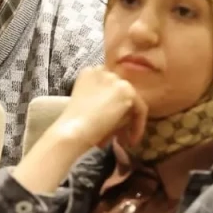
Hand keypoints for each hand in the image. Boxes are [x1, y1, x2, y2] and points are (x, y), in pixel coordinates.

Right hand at [13, 68, 147, 193]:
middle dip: (122, 116)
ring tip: (121, 141)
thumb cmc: (75, 125)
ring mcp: (115, 79)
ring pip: (131, 101)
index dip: (113, 106)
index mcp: (89, 72)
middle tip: (118, 137)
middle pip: (121, 93)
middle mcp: (102, 70)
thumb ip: (104, 102)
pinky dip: (138, 126)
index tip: (112, 125)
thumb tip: (124, 113)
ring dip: (128, 122)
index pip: (110, 87)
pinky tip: (130, 141)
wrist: (73, 130)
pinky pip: (140, 109)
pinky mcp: (126, 91)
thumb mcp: (89, 107)